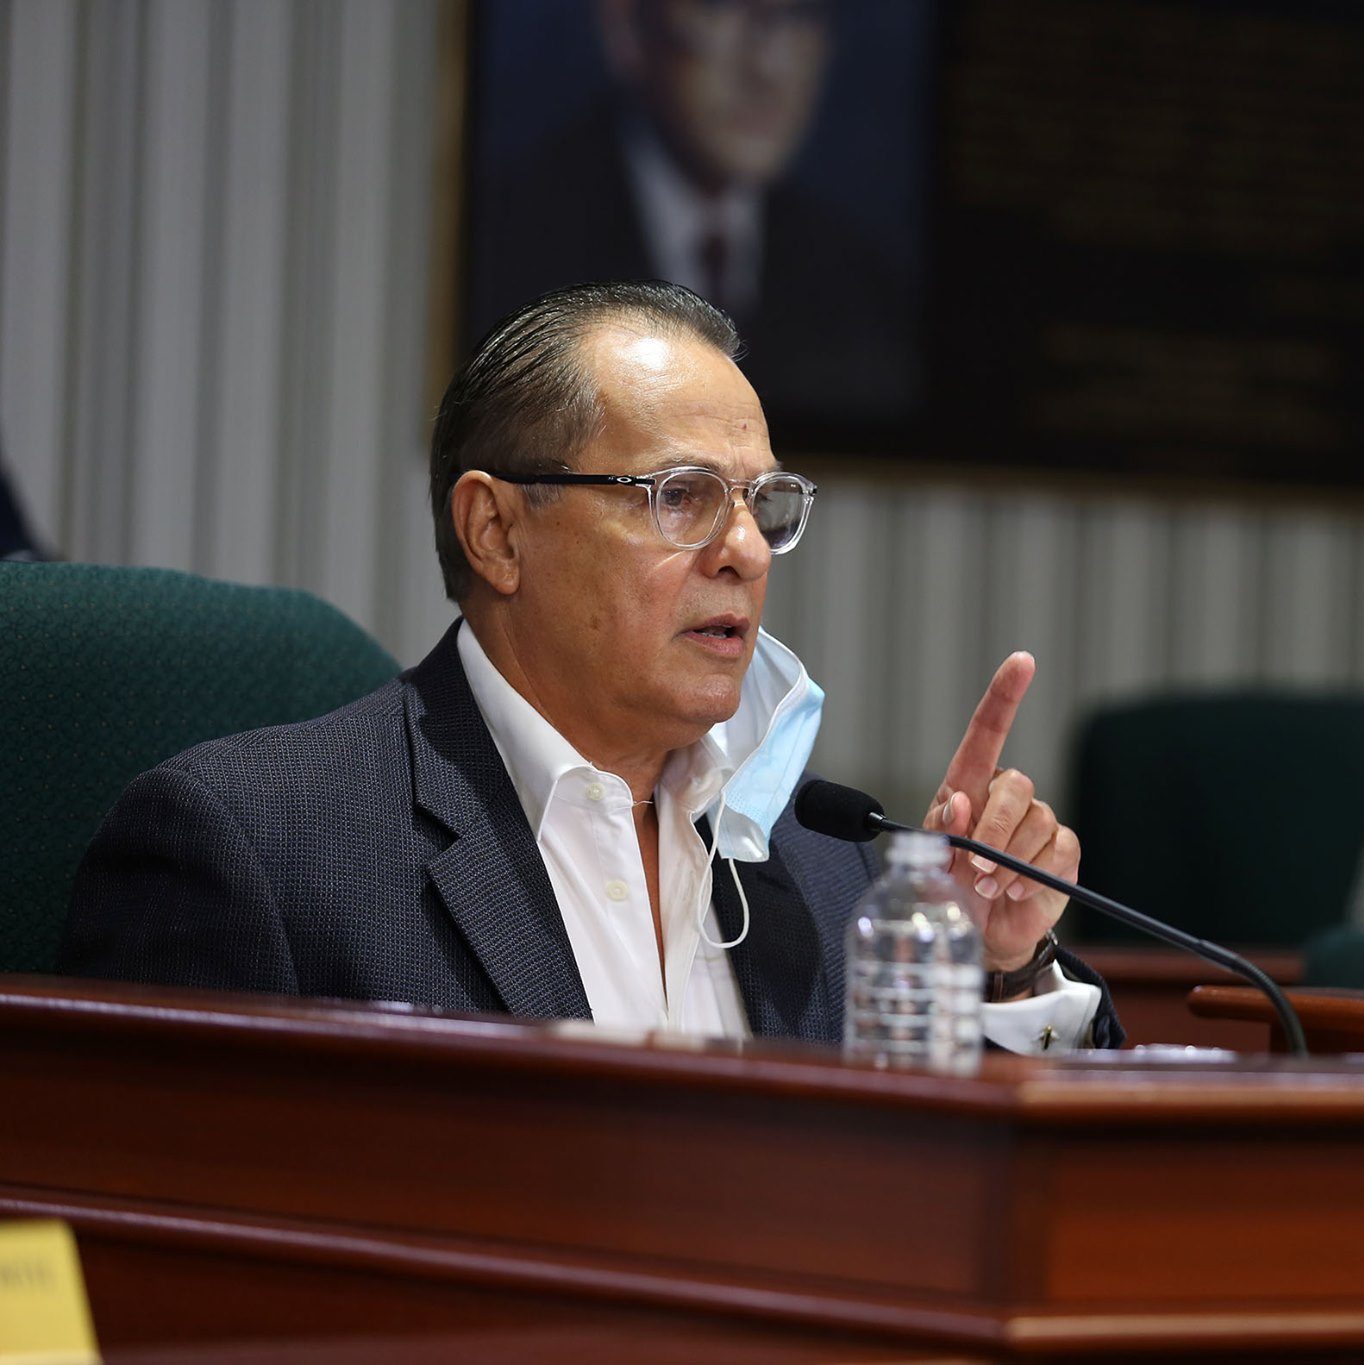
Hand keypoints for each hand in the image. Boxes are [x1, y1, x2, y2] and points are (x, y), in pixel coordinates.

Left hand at [922, 652, 1079, 972]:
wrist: (978, 932)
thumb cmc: (949, 885)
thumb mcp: (930, 858)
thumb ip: (941, 830)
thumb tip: (961, 803)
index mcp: (970, 784)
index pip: (988, 731)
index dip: (1005, 695)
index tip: (1022, 661)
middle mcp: (1007, 795)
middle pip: (1015, 788)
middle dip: (994, 830)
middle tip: (975, 869)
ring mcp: (1039, 821)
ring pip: (1037, 823)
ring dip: (1009, 861)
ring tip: (987, 887)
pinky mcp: (1063, 852)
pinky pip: (1057, 851)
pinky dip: (1032, 875)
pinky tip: (1013, 892)